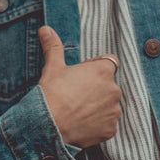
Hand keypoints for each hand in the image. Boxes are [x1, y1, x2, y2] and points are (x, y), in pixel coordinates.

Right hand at [37, 25, 120, 147]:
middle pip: (109, 86)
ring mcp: (114, 111)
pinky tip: (82, 124)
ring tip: (78, 111)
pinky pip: (107, 124)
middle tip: (75, 96)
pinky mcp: (111, 130)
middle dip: (96, 89)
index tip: (82, 76)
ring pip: (109, 106)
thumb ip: (54, 47)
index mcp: (103, 71)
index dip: (96, 68)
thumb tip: (45, 29)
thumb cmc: (52, 94)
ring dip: (98, 107)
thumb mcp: (53, 67)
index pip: (110, 62)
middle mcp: (114, 90)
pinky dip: (98, 125)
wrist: (48, 126)